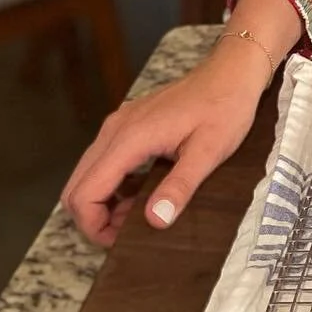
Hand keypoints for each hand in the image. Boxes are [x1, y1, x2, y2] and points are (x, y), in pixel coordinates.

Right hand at [61, 42, 269, 246]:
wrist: (234, 70)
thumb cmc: (226, 106)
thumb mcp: (210, 150)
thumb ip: (180, 186)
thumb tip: (154, 221)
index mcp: (130, 138)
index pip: (84, 194)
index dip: (93, 226)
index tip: (119, 242)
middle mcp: (115, 129)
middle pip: (77, 187)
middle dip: (93, 218)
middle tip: (126, 233)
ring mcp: (120, 123)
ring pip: (89, 174)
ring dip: (104, 201)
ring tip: (138, 215)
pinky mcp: (130, 122)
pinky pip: (105, 160)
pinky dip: (114, 183)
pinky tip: (143, 191)